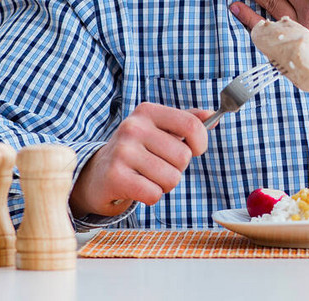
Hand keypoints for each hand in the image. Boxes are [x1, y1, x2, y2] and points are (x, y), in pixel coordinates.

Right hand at [69, 102, 212, 217]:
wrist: (95, 174)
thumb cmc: (136, 151)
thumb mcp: (158, 130)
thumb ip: (186, 122)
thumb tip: (213, 116)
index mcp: (147, 111)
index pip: (191, 124)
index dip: (201, 142)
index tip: (195, 150)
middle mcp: (133, 127)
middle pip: (183, 157)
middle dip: (177, 168)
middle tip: (157, 166)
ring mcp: (123, 151)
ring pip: (171, 178)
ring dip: (164, 184)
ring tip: (145, 177)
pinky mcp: (115, 176)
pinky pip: (154, 194)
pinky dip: (151, 197)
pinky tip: (137, 188)